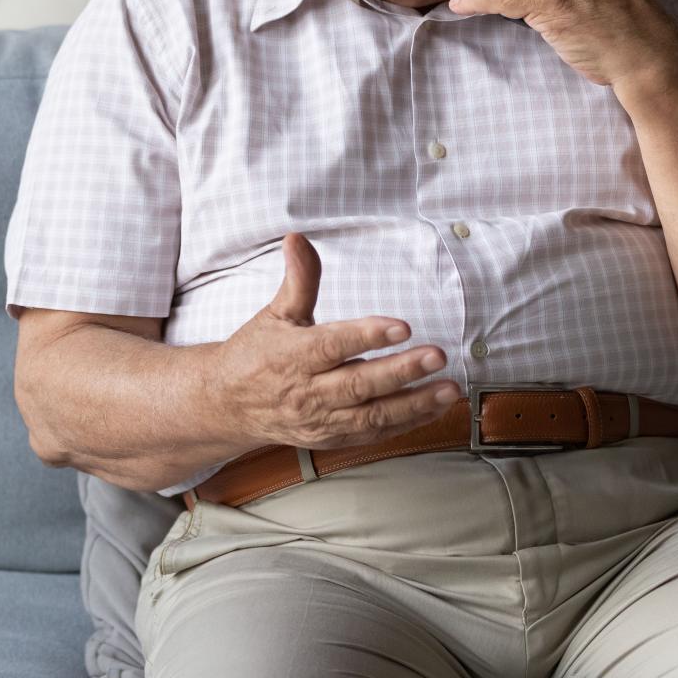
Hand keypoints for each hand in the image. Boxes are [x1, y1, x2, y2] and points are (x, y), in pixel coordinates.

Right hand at [214, 232, 459, 449]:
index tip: (402, 326)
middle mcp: (308, 391)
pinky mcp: (331, 438)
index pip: (334, 345)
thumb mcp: (275, 312)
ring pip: (372, 415)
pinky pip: (372, 435)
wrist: (229, 405)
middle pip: (359, 384)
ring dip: (414, 404)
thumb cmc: (256, 353)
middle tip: (436, 356)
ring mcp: (321, 420)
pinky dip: (405, 424)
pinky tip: (432, 408)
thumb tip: (298, 238)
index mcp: (293, 355)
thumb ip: (298, 279)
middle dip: (402, 371)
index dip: (368, 336)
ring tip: (449, 389)